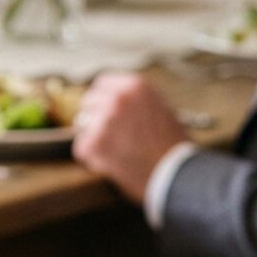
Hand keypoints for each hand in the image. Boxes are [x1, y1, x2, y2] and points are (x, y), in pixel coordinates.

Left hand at [74, 72, 190, 204]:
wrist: (175, 173)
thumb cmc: (172, 146)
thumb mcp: (160, 108)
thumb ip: (135, 100)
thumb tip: (114, 99)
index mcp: (135, 86)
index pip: (102, 83)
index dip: (102, 97)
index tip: (102, 108)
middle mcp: (117, 99)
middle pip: (89, 101)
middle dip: (95, 116)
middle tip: (107, 133)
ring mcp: (103, 120)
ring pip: (83, 125)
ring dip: (94, 137)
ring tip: (116, 151)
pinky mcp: (94, 144)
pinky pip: (82, 148)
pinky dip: (93, 158)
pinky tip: (113, 162)